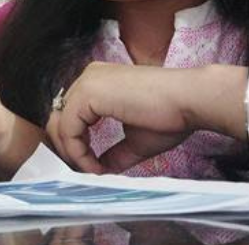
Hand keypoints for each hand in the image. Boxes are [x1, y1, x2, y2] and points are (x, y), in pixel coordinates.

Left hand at [45, 62, 195, 174]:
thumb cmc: (171, 115)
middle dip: (69, 150)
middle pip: (59, 119)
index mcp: (99, 83)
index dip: (76, 146)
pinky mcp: (88, 93)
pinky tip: (96, 166)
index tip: (93, 168)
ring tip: (92, 172)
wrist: (189, 101)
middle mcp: (89, 77)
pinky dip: (78, 153)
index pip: (71, 116)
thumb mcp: (135, 140)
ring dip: (72, 154)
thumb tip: (100, 170)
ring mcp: (87, 82)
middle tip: (85, 173)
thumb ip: (113, 153)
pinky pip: (68, 130)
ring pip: (59, 125)